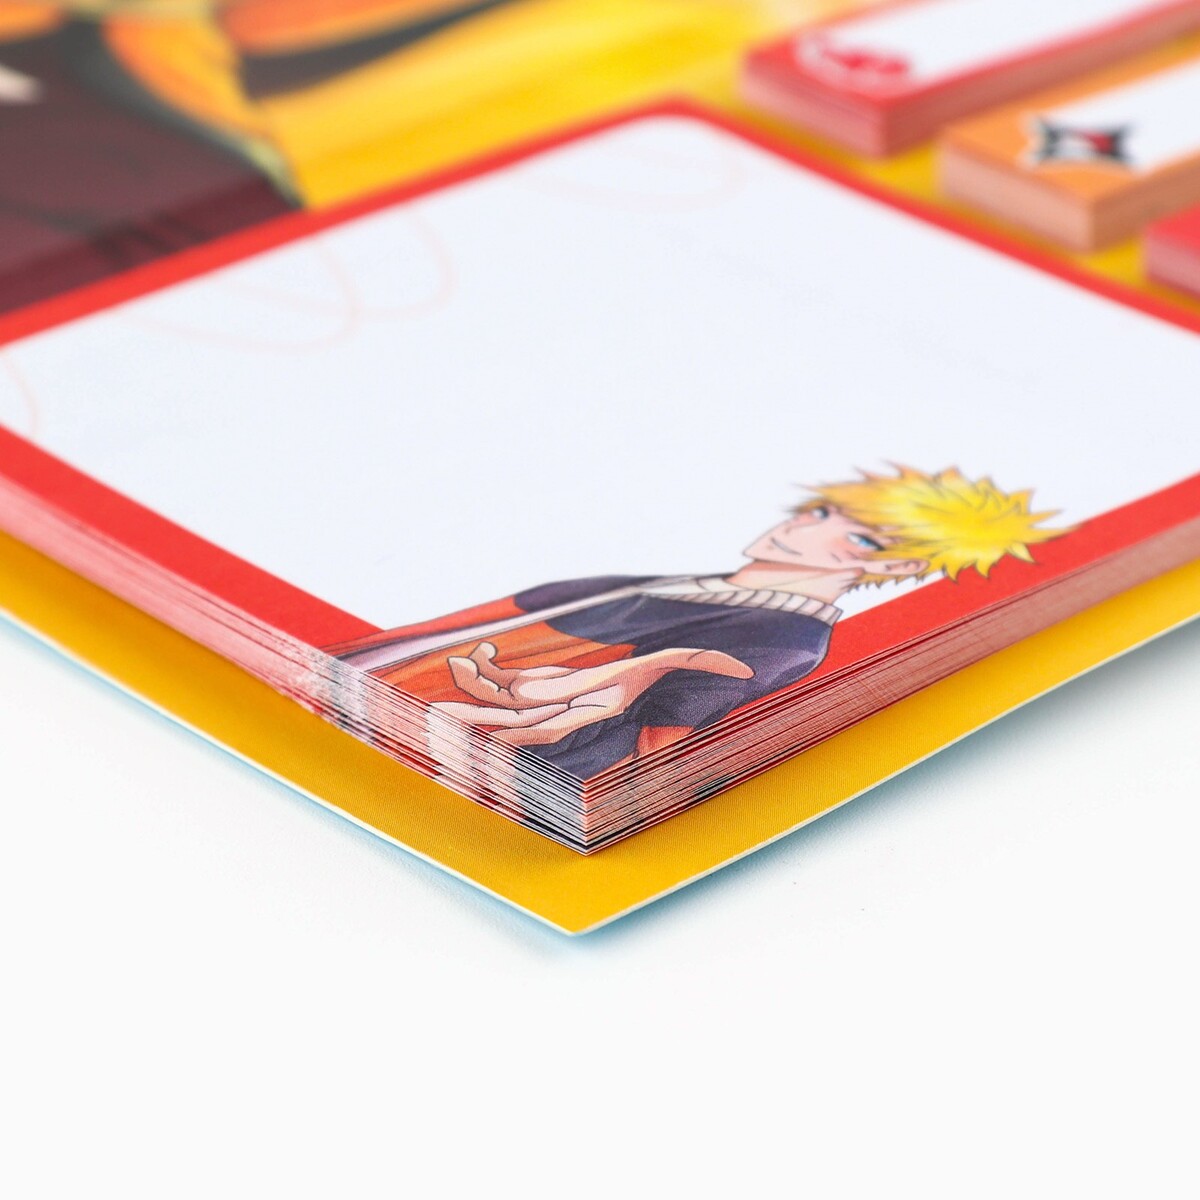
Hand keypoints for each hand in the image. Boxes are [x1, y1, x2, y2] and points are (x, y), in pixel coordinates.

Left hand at [428, 641, 752, 746]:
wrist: (640, 673)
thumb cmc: (659, 673)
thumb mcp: (677, 662)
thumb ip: (703, 664)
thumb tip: (740, 670)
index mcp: (592, 713)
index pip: (552, 732)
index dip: (523, 737)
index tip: (494, 741)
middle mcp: (563, 713)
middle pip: (515, 723)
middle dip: (482, 722)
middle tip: (444, 720)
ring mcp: (546, 700)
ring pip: (502, 703)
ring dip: (475, 693)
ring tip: (451, 676)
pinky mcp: (537, 685)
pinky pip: (505, 682)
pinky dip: (488, 670)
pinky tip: (478, 652)